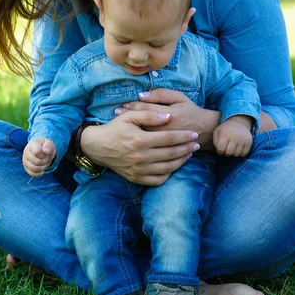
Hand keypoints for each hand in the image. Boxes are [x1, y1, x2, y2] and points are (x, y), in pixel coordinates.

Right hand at [23, 138, 55, 176]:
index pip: (37, 152)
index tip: (46, 152)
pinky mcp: (26, 168)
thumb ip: (49, 146)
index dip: (44, 154)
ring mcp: (25, 160)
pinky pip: (32, 174)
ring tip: (44, 162)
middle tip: (46, 157)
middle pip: (37, 162)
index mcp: (32, 144)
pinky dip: (39, 173)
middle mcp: (26, 152)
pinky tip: (42, 169)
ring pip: (34, 169)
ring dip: (43, 167)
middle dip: (45, 161)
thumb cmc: (45, 146)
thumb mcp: (49, 143)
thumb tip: (46, 151)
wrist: (40, 148)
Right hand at [80, 110, 200, 185]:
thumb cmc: (114, 128)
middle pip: (171, 153)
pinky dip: (169, 174)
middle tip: (197, 144)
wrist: (97, 147)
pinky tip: (174, 166)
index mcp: (140, 140)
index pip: (169, 138)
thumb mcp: (129, 116)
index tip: (194, 134)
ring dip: (181, 161)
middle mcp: (141, 157)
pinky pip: (157, 180)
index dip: (184, 136)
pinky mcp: (136, 178)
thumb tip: (168, 116)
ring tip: (189, 154)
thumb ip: (149, 114)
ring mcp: (139, 170)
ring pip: (167, 168)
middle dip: (187, 148)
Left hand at [115, 88, 220, 148]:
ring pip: (144, 139)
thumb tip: (141, 95)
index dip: (132, 107)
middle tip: (116, 115)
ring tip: (120, 127)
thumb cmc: (190, 111)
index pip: (146, 110)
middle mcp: (167, 131)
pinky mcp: (167, 151)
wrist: (205, 131)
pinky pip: (150, 151)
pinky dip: (140, 146)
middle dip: (127, 119)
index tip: (121, 106)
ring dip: (130, 132)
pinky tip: (133, 142)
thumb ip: (161, 95)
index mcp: (171, 115)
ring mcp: (168, 143)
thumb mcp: (179, 97)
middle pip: (142, 125)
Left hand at [213, 116, 253, 156]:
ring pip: (236, 154)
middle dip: (226, 153)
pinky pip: (244, 154)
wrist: (239, 123)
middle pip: (229, 153)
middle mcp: (235, 136)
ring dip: (233, 153)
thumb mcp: (217, 132)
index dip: (219, 151)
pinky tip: (238, 149)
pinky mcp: (249, 142)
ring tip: (232, 148)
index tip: (220, 149)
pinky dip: (240, 154)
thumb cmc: (226, 129)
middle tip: (226, 149)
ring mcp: (243, 140)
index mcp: (225, 133)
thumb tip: (219, 151)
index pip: (220, 149)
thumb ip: (215, 142)